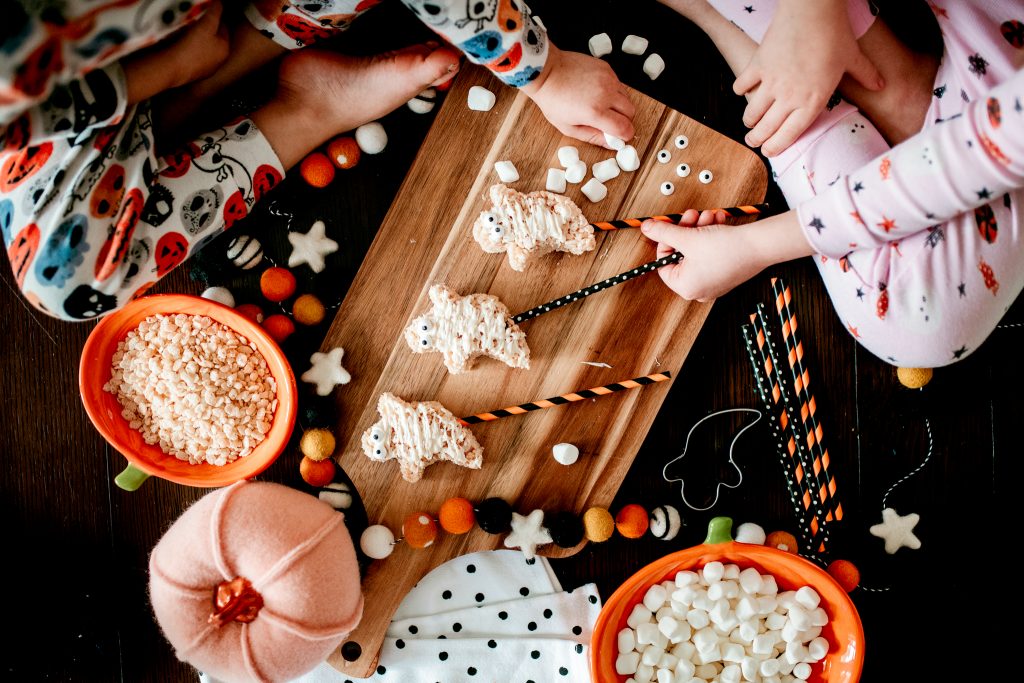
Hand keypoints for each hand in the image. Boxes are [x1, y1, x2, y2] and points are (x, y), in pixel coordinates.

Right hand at [123, 1, 228, 104]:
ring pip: (202, 47)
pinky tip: (179, 44)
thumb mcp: (206, 25)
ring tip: (185, 31)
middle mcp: (218, 61)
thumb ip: (215, 12)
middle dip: (204, 28)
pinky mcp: (192, 72)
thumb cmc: (191, 47)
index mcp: (225, 50)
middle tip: (193, 20)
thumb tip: (220, 3)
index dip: (214, 17)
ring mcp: (205, 68)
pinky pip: (192, 55)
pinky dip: (188, 49)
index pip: (223, 28)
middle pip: (213, 38)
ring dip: (195, 38)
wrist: (172, 68)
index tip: (205, 12)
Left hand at [522, 44, 634, 147]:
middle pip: (630, 112)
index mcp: (595, 112)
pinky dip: (614, 91)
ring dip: (620, 106)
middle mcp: (605, 94)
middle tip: (611, 122)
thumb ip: (592, 137)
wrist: (546, 71)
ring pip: (627, 97)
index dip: (625, 135)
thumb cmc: (552, 100)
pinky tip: (598, 92)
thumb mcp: (568, 127)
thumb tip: (611, 144)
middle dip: (624, 120)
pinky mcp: (606, 68)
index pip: (625, 128)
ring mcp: (608, 79)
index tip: (620, 136)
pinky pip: (619, 84)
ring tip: (603, 107)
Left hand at [641, 210, 752, 301]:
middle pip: (681, 255)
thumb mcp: (688, 237)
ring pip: (697, 251)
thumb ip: (664, 232)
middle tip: (692, 215)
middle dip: (687, 231)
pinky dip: (711, 236)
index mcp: (685, 287)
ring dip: (700, 229)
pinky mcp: (726, 273)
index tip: (672, 226)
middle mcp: (699, 290)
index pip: (663, 264)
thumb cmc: (726, 247)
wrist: (760, 246)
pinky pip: (711, 254)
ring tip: (709, 215)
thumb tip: (646, 227)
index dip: (666, 241)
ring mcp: (713, 283)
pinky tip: (718, 221)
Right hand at [733, 0, 882, 156]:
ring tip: (749, 123)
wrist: (812, 11)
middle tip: (754, 141)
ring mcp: (771, 83)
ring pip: (753, 112)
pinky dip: (741, 89)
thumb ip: (865, 75)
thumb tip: (881, 85)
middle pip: (766, 129)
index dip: (777, 147)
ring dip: (749, 120)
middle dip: (757, 139)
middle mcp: (789, 97)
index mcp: (812, 102)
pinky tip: (743, 90)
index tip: (769, 152)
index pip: (789, 135)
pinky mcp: (758, 66)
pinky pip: (743, 85)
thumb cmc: (834, 34)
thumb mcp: (853, 58)